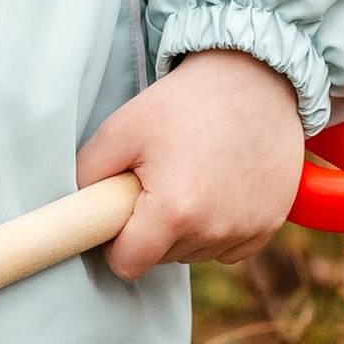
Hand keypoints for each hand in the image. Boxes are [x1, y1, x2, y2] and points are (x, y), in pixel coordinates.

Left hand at [77, 49, 304, 278]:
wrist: (253, 78)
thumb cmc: (183, 101)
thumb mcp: (121, 129)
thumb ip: (87, 175)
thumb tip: (74, 212)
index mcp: (175, 211)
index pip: (128, 265)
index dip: (115, 242)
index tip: (120, 214)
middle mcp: (215, 230)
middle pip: (162, 259)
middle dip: (152, 230)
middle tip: (160, 178)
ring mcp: (247, 229)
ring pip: (195, 253)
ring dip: (187, 229)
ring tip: (192, 177)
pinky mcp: (269, 225)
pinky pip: (229, 248)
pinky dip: (219, 228)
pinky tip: (219, 188)